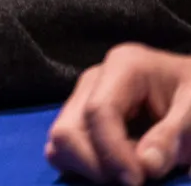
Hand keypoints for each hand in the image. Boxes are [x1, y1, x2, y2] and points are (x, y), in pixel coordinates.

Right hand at [46, 43, 190, 184]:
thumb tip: (145, 165)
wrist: (190, 92)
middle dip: (96, 165)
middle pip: (68, 129)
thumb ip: (172, 136)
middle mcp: (94, 79)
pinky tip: (116, 170)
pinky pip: (65, 148)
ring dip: (89, 168)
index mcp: (123, 66)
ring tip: (126, 174)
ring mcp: (83, 98)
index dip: (113, 152)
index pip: (98, 111)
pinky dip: (84, 167)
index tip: (138, 181)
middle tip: (133, 181)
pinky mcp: (80, 118)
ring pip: (61, 141)